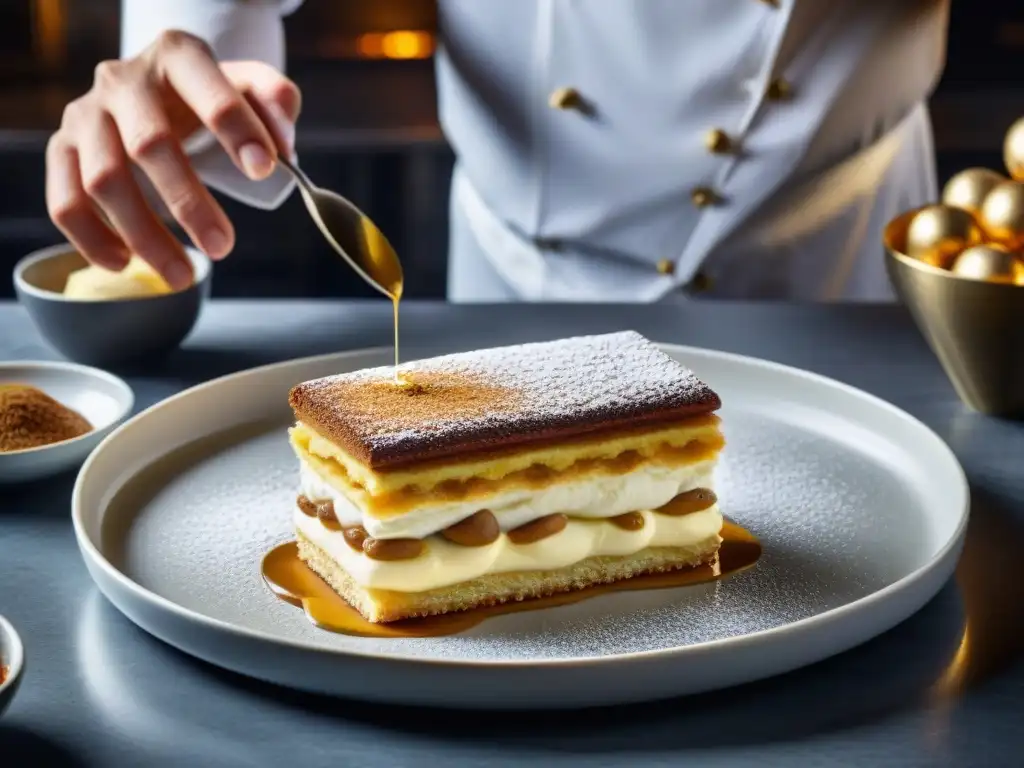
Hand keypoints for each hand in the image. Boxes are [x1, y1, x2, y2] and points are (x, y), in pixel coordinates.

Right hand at [45, 30, 300, 288]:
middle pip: (149, 144)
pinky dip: (91, 239)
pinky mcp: (63, 147)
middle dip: (189, 202)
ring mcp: (85, 113)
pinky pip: (65, 200)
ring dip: (145, 235)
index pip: (208, 90)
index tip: (264, 170)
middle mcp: (123, 80)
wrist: (160, 89)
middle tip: (223, 247)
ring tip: (183, 277)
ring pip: (103, 180)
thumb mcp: (250, 87)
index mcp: (178, 56)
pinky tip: (125, 264)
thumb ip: (276, 102)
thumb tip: (281, 147)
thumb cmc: (212, 96)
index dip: (237, 129)